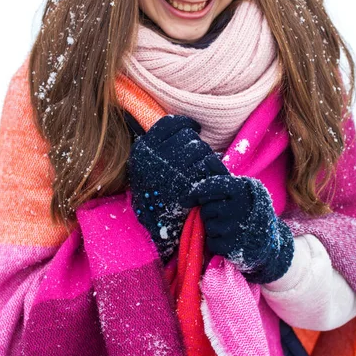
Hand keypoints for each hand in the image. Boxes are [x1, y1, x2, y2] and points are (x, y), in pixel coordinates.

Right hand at [127, 115, 227, 261]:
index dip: (184, 124)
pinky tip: (205, 183)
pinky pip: (210, 167)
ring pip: (202, 150)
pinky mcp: (191, 183)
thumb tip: (181, 127)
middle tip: (193, 162)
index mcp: (143, 151)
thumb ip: (156, 149)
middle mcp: (156, 156)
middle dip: (196, 147)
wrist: (155, 232)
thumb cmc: (153, 198)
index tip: (193, 128)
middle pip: (188, 136)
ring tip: (197, 176)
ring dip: (205, 160)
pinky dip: (212, 174)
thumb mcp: (144, 170)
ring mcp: (174, 169)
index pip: (169, 124)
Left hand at [180, 174, 294, 283]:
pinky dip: (216, 242)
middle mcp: (238, 207)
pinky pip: (211, 242)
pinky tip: (229, 239)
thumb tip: (207, 159)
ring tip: (229, 226)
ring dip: (213, 227)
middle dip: (210, 212)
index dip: (195, 192)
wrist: (269, 239)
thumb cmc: (249, 208)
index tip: (187, 199)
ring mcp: (235, 228)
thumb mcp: (239, 189)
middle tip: (223, 213)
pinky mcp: (232, 247)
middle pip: (206, 208)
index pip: (209, 186)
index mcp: (240, 189)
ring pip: (207, 225)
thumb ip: (221, 174)